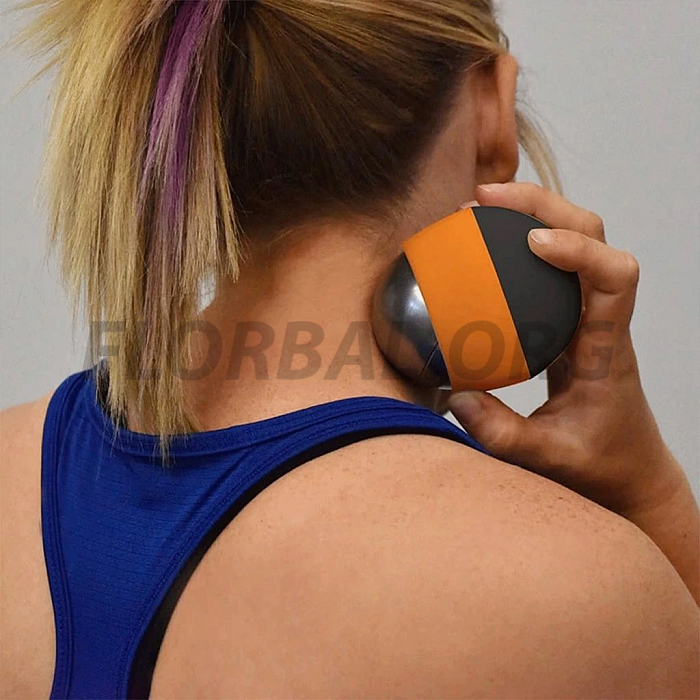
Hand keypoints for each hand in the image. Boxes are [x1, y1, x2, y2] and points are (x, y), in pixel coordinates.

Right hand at [449, 182, 686, 515]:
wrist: (629, 470)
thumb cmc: (600, 465)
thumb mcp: (549, 457)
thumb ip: (501, 433)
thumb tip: (456, 395)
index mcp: (607, 347)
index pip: (616, 276)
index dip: (580, 247)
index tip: (532, 244)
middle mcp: (602, 319)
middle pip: (595, 233)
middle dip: (544, 204)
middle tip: (484, 199)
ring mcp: (586, 315)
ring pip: (578, 238)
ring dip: (534, 212)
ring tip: (478, 209)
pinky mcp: (568, 320)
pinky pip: (550, 267)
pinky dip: (519, 242)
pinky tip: (483, 247)